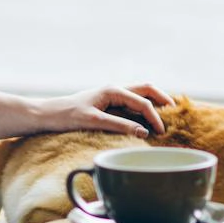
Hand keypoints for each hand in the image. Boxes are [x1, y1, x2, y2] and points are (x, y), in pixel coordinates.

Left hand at [36, 82, 172, 136]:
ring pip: (140, 94)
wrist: (48, 115)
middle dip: (163, 99)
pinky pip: (132, 103)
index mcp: (113, 90)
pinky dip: (144, 109)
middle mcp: (114, 89)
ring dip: (154, 102)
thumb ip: (120, 126)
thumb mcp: (94, 122)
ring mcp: (112, 96)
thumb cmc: (67, 116)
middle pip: (147, 89)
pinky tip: (148, 120)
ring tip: (167, 115)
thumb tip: (144, 132)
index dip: (155, 117)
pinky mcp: (108, 104)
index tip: (162, 133)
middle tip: (176, 113)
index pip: (142, 102)